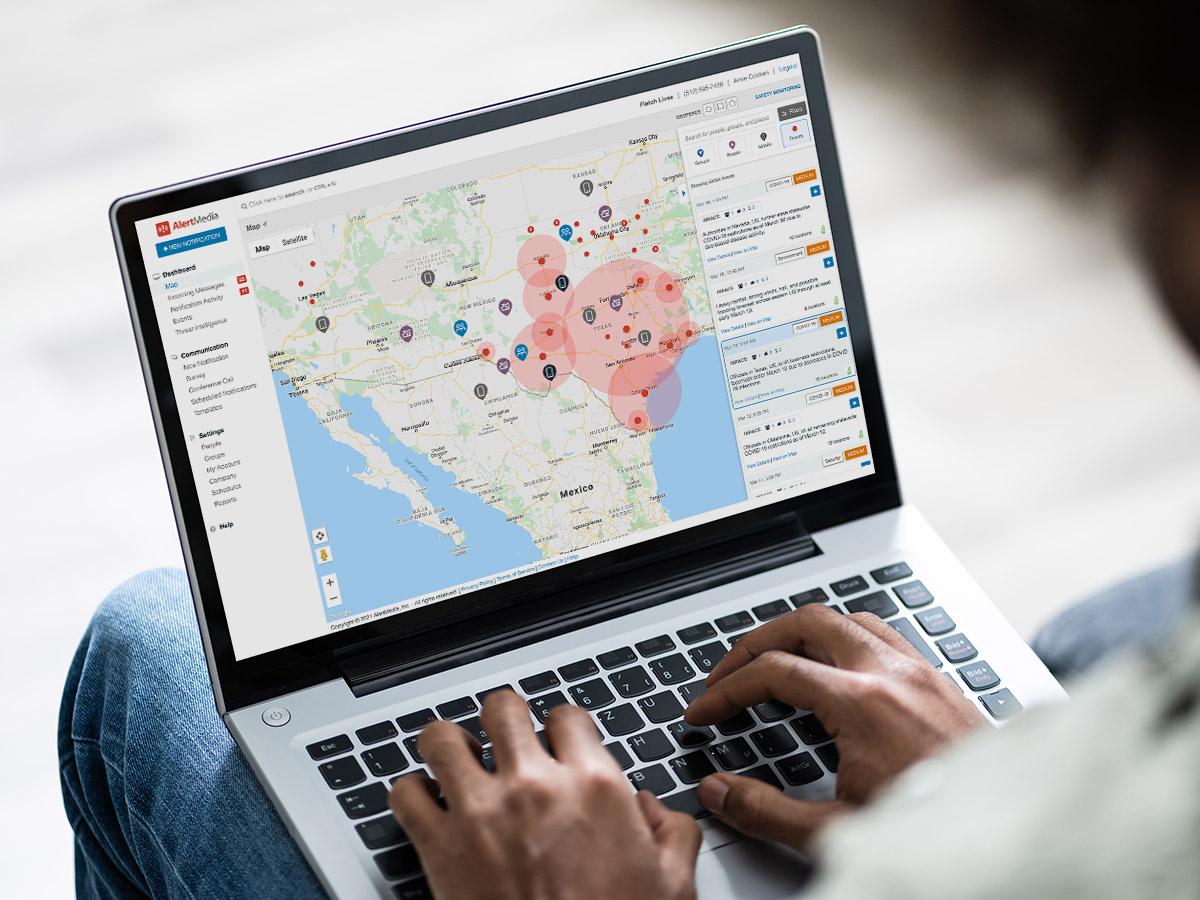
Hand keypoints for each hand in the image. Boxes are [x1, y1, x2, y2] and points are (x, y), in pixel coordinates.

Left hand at [389, 691, 700, 899]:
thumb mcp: (672, 886)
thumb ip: (671, 833)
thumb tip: (653, 810)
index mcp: (594, 786)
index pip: (566, 715)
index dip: (561, 728)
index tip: (555, 743)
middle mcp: (535, 787)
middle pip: (502, 708)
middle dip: (503, 721)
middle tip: (504, 742)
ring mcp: (482, 813)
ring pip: (443, 738)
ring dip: (449, 745)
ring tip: (457, 760)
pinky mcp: (440, 848)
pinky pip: (405, 794)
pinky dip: (410, 794)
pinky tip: (426, 804)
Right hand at [685, 604, 984, 850]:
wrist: (1008, 835)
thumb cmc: (937, 834)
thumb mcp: (837, 832)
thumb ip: (767, 811)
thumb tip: (718, 790)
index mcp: (863, 704)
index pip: (774, 672)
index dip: (726, 689)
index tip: (705, 710)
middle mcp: (892, 675)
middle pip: (807, 622)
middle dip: (757, 642)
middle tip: (729, 672)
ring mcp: (920, 673)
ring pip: (847, 619)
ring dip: (803, 633)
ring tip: (776, 659)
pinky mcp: (940, 681)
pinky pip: (884, 634)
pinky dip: (847, 638)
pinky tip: (838, 667)